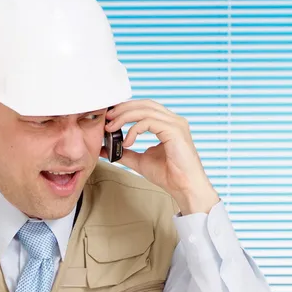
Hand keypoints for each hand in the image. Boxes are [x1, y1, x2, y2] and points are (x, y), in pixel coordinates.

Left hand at [102, 99, 219, 214]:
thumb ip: (125, 152)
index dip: (126, 108)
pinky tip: (127, 142)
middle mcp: (173, 120)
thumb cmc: (168, 175)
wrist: (184, 188)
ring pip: (145, 110)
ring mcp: (175, 124)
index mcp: (168, 124)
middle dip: (123, 109)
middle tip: (107, 118)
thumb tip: (106, 149)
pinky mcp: (174, 131)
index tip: (109, 117)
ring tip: (111, 128)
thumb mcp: (140, 160)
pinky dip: (134, 130)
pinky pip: (149, 122)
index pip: (145, 107)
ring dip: (124, 117)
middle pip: (145, 104)